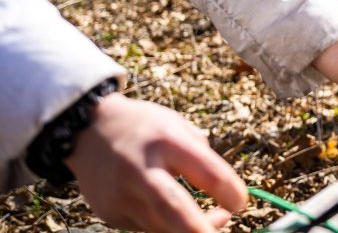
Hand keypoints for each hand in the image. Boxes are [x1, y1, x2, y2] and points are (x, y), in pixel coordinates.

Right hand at [65, 93, 246, 232]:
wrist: (86, 130)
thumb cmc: (144, 128)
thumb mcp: (176, 125)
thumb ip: (200, 155)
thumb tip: (223, 192)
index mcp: (165, 141)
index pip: (207, 171)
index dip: (229, 191)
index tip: (241, 201)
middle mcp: (140, 169)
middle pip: (174, 207)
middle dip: (200, 229)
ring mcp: (121, 195)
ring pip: (162, 227)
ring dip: (193, 231)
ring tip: (217, 220)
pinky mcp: (110, 213)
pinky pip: (147, 228)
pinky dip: (168, 226)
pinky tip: (179, 217)